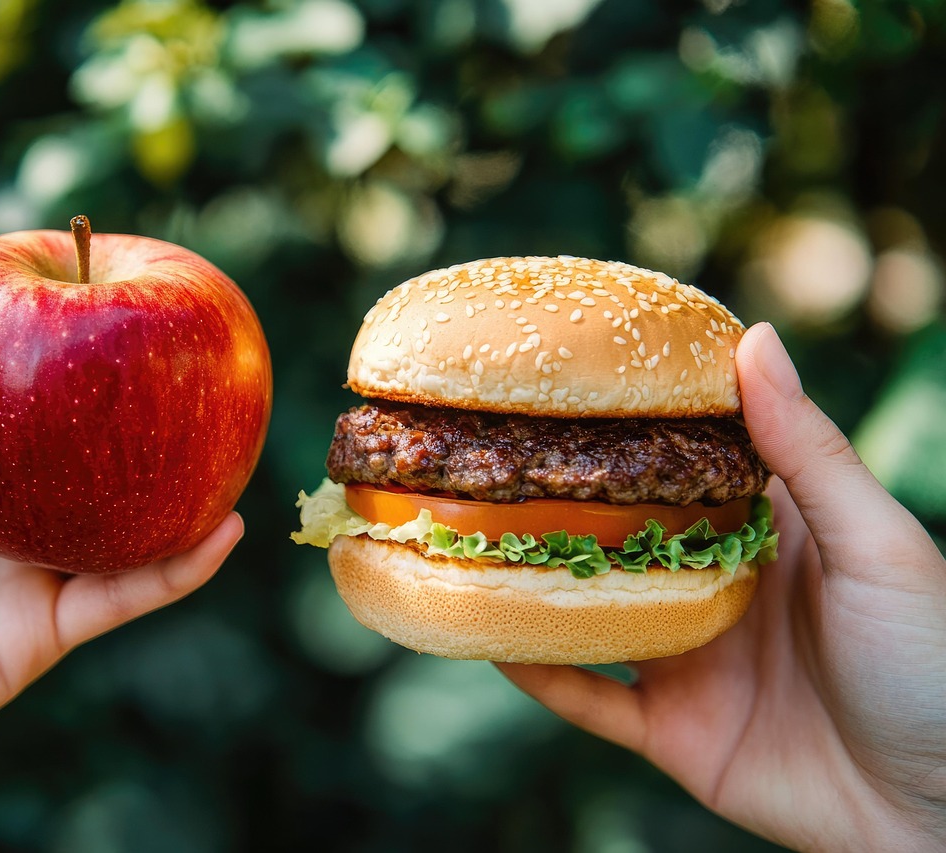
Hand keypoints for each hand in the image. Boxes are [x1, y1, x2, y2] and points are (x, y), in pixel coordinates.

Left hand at [0, 259, 243, 851]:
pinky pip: (121, 594)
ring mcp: (16, 567)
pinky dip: (176, 569)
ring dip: (175, 481)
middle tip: (186, 344)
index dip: (41, 331)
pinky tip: (223, 529)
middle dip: (128, 400)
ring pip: (114, 516)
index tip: (91, 273)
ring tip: (236, 433)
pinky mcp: (38, 632)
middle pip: (71, 443)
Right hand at [497, 323, 945, 851]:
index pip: (684, 469)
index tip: (569, 381)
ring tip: (468, 540)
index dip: (631, 429)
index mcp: (769, 536)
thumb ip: (810, 453)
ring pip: (594, 613)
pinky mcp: (672, 732)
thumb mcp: (879, 546)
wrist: (942, 812)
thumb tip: (756, 341)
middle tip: (492, 456)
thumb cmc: (935, 666)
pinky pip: (590, 700)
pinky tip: (491, 639)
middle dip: (563, 504)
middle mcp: (718, 591)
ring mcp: (690, 662)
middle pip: (623, 538)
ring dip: (536, 582)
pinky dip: (542, 673)